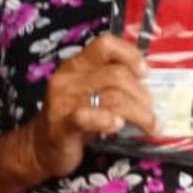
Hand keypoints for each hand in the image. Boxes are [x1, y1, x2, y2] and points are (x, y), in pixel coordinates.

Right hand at [18, 35, 155, 179]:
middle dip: (141, 95)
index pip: (105, 45)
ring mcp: (64, 100)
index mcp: (77, 65)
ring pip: (111, 97)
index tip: (145, 74)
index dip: (130, 55)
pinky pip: (86, 117)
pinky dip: (106, 120)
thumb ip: (112, 85)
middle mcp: (69, 77)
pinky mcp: (62, 125)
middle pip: (115, 75)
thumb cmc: (72, 119)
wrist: (40, 148)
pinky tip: (118, 125)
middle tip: (152, 112)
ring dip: (139, 113)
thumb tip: (149, 87)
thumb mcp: (90, 94)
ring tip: (152, 127)